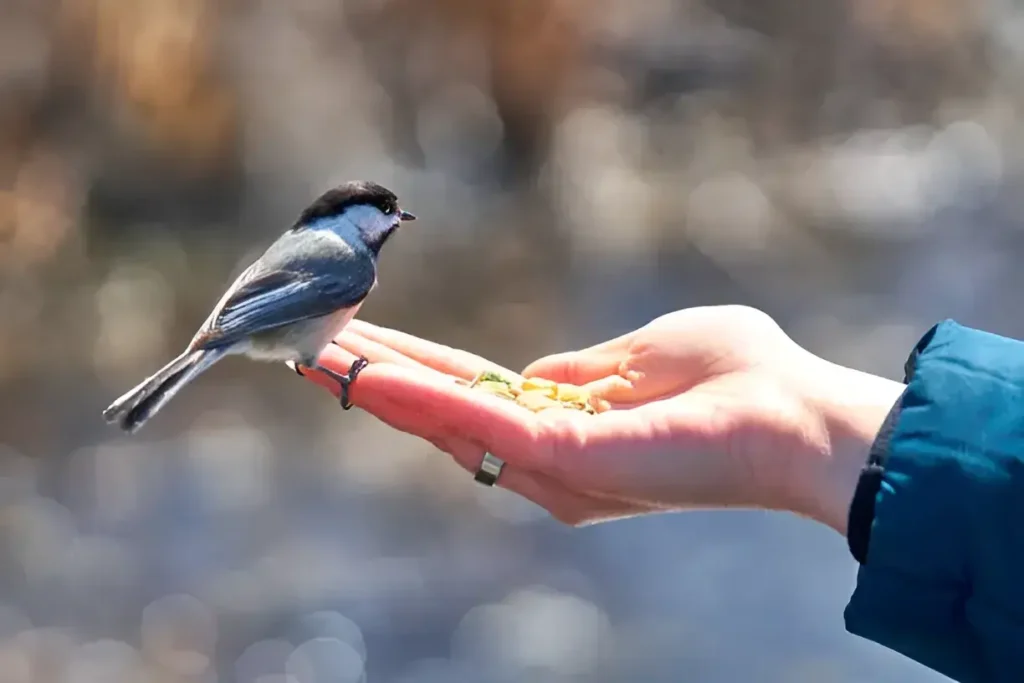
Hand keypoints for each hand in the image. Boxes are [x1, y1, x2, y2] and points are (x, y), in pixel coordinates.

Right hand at [298, 307, 903, 530]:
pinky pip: (481, 429)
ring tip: (322, 357)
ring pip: (451, 426)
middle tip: (316, 351)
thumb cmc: (742, 379)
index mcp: (574, 425)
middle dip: (383, 381)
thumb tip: (535, 372)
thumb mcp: (650, 353)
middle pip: (450, 415)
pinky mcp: (569, 463)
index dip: (422, 369)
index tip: (369, 338)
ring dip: (384, 388)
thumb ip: (588, 368)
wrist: (800, 419)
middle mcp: (553, 458)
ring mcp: (557, 466)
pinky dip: (422, 401)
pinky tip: (371, 373)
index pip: (479, 395)